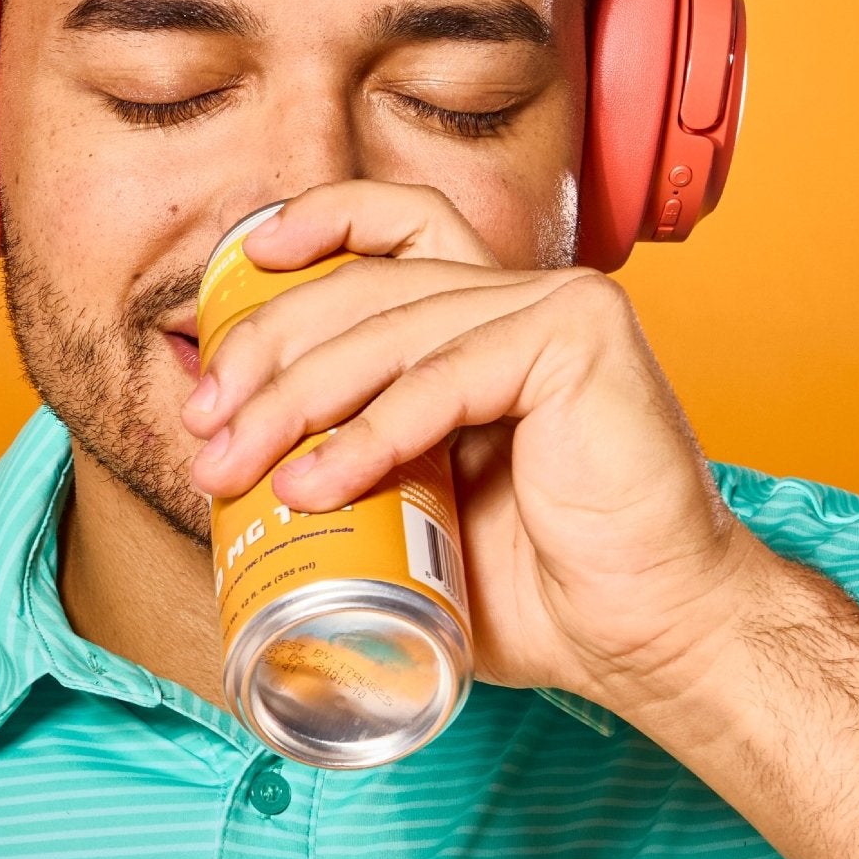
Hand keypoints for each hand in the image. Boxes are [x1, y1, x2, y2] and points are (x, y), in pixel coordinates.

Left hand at [179, 181, 769, 718]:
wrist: (652, 635)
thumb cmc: (545, 589)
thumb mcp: (419, 513)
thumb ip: (354, 469)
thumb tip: (239, 470)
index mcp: (492, 318)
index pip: (398, 227)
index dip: (316, 224)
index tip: (242, 267)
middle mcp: (526, 296)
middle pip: (367, 284)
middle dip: (267, 353)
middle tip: (206, 428)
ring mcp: (557, 308)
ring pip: (391, 328)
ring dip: (295, 400)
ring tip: (236, 468)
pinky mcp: (579, 341)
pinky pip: (443, 377)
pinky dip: (368, 432)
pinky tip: (316, 484)